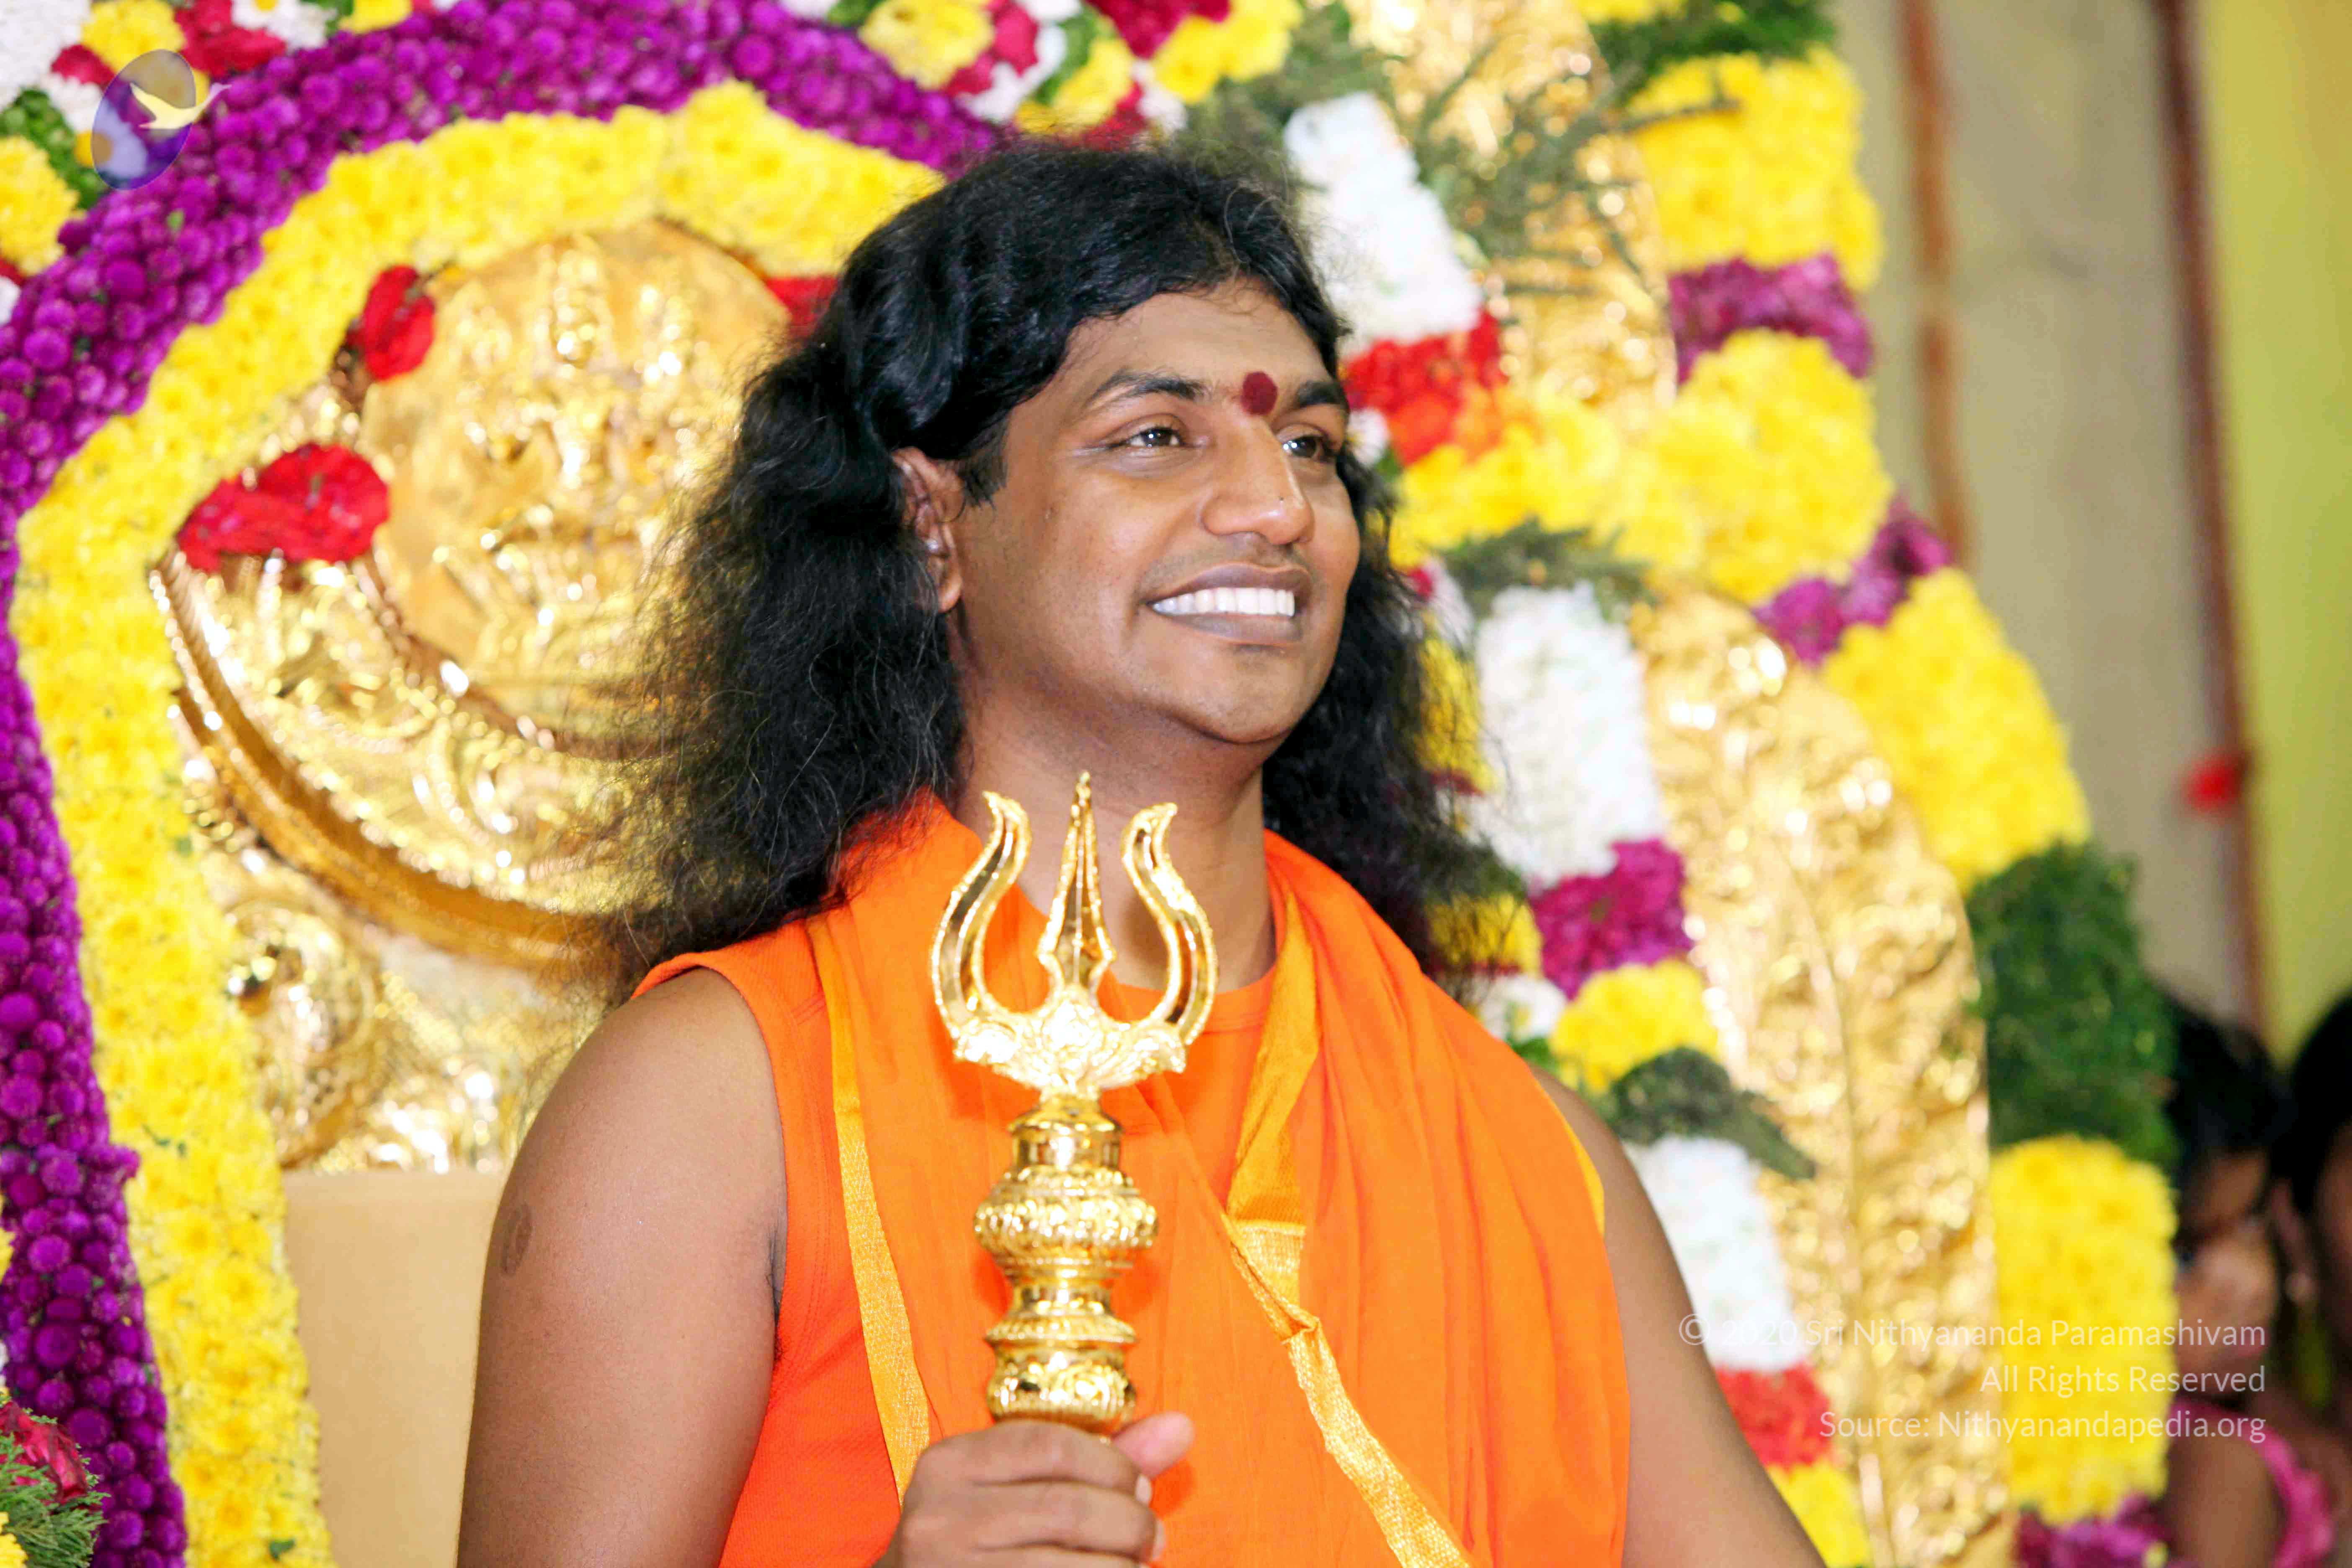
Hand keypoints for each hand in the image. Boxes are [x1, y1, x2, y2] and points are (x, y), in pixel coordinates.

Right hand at [874, 1412, 1194, 1565]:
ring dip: (1121, 1567)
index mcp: (950, 1464)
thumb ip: (1098, 1460)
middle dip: (1129, 1525)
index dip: (1115, 1467)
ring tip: (1131, 1567)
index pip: (1053, 1445)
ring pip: (1071, 1566)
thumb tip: (1181, 1427)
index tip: (1140, 1490)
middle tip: (1150, 1540)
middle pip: (1068, 1508)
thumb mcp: (1020, 1488)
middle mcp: (940, 1517)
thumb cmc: (982, 1542)